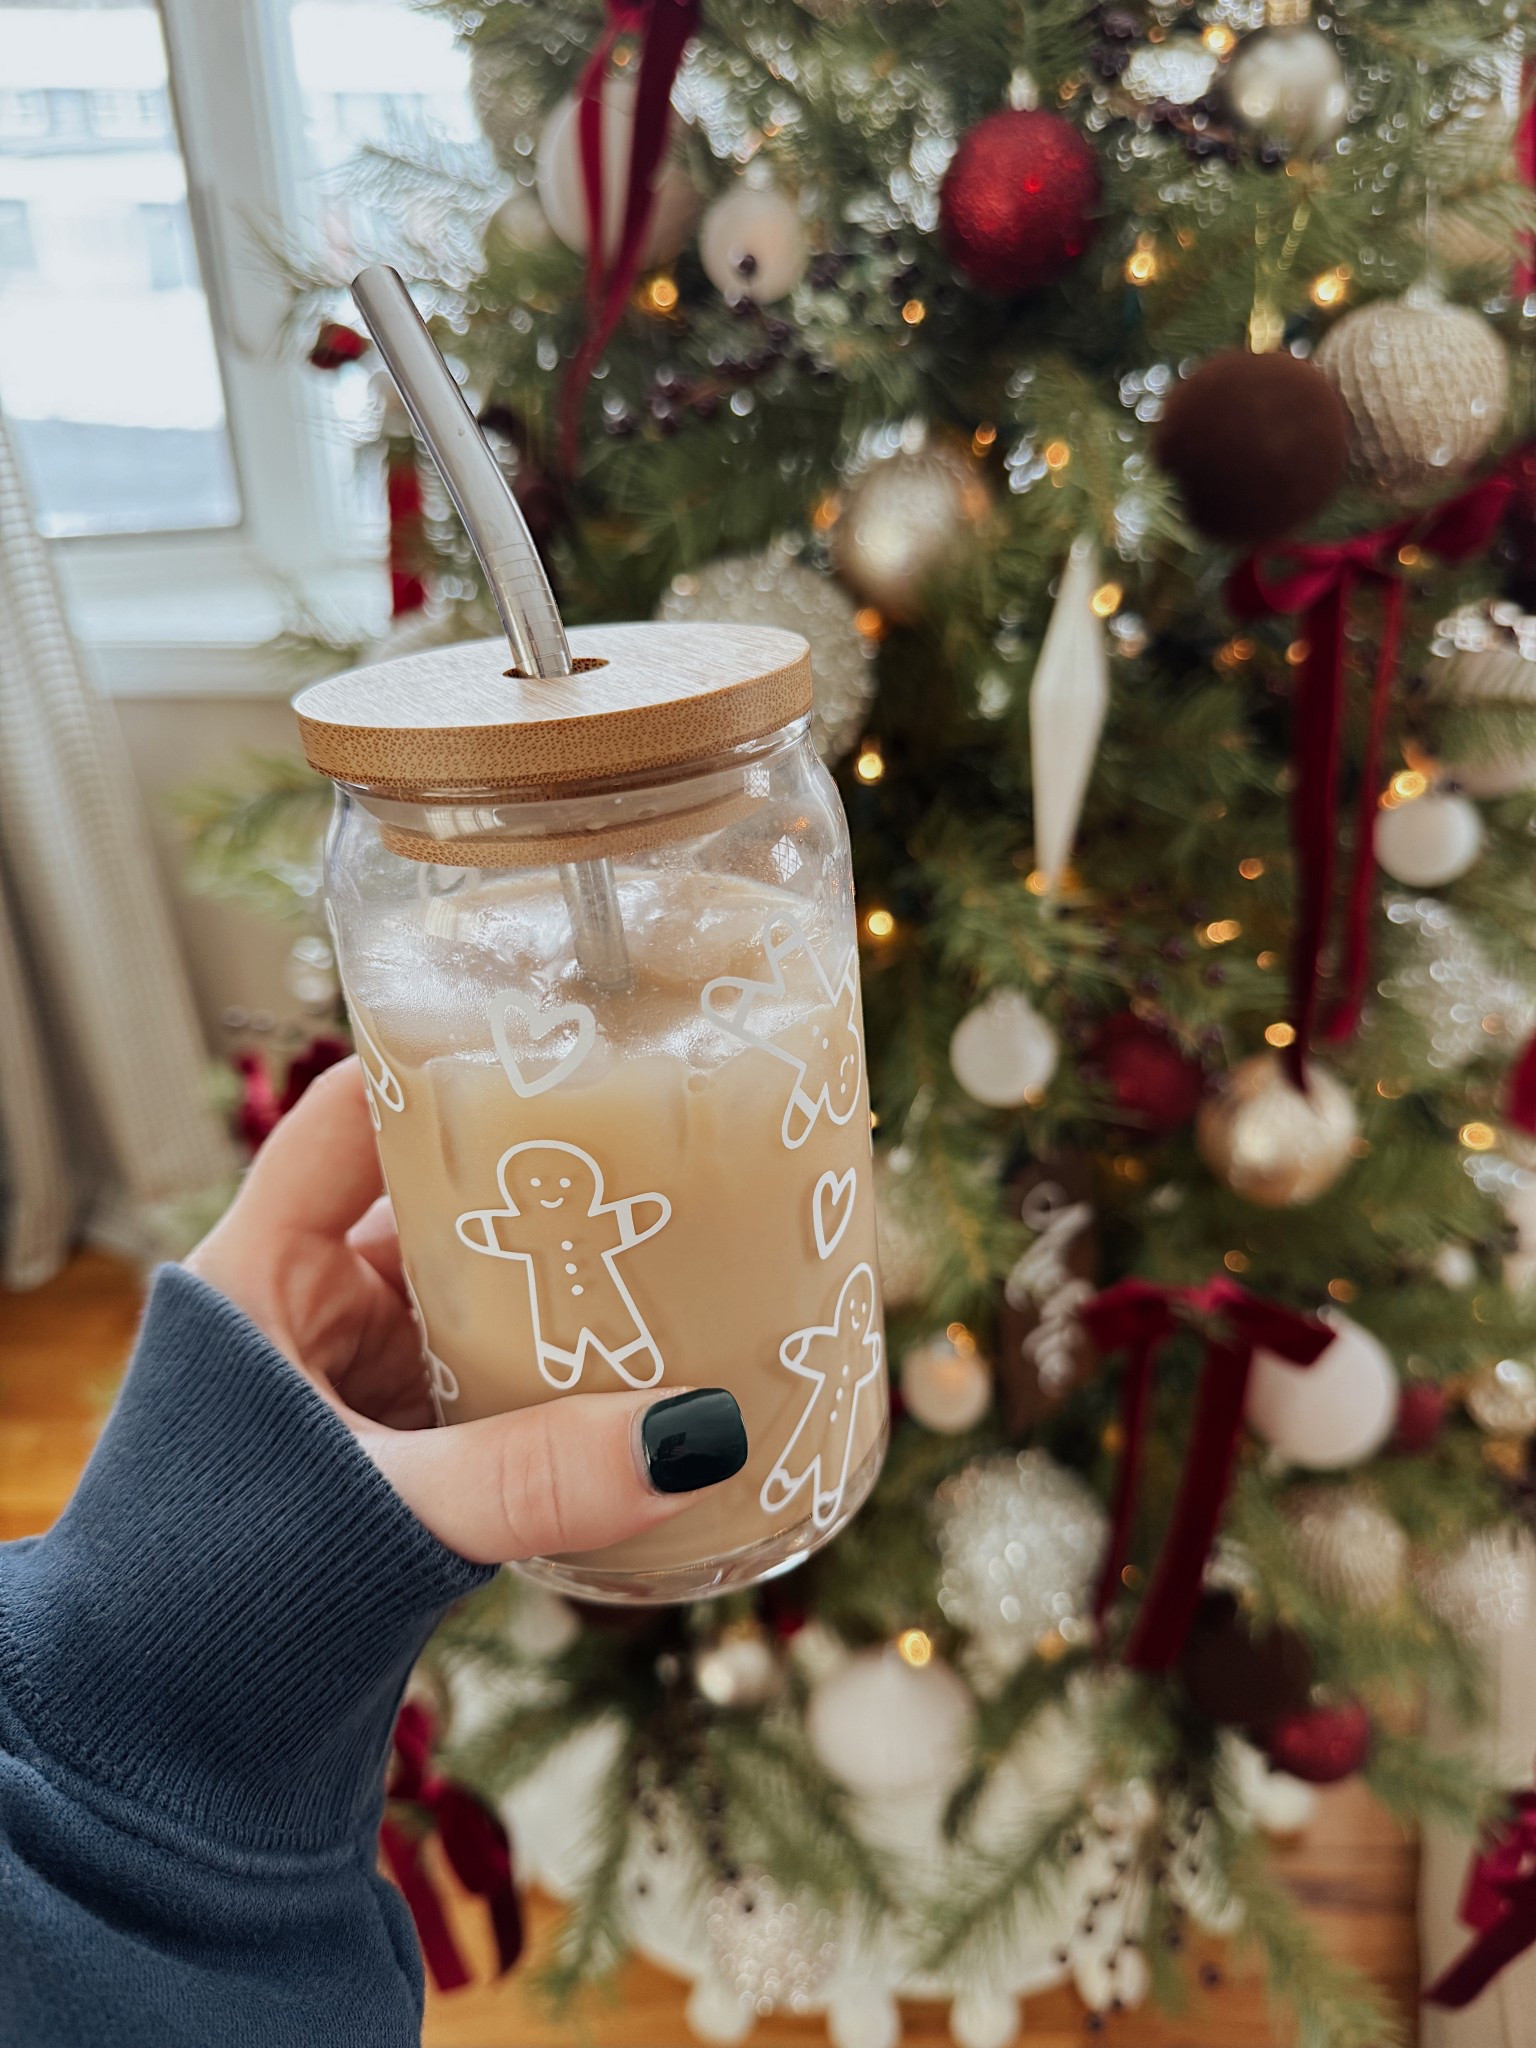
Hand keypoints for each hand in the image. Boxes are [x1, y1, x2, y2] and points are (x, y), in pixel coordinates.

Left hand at [185, 1058, 745, 1563]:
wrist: (173, 1746)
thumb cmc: (214, 1603)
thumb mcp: (380, 1516)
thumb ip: (532, 1478)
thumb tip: (695, 1435)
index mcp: (261, 1273)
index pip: (357, 1117)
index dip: (449, 1065)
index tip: (564, 1039)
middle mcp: (312, 1304)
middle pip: (441, 1200)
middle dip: (543, 1181)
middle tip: (665, 1152)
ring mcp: (360, 1374)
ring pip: (478, 1293)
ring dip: (561, 1287)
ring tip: (679, 1251)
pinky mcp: (405, 1444)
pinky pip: (494, 1377)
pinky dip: (558, 1371)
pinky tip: (644, 1370)